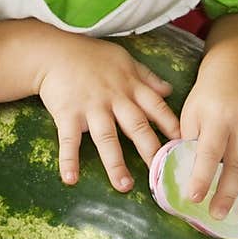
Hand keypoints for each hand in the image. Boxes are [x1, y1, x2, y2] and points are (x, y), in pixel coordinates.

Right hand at [37, 36, 180, 191]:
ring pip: (107, 138)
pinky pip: (69, 140)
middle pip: (136, 126)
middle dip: (150, 150)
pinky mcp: (67, 114)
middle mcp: (114, 99)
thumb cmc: (91, 56)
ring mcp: (91, 108)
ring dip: (115, 163)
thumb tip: (169, 90)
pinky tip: (71, 179)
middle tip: (161, 175)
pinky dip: (69, 160)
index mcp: (130, 86)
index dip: (171, 126)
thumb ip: (147, 77)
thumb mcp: (124, 60)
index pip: (157, 108)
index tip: (183, 146)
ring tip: (124, 186)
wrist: (54, 52)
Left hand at [179, 68, 237, 217]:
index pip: (209, 153)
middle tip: (217, 214)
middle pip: (237, 164)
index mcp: (217, 118)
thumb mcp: (191, 112)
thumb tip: (179, 172)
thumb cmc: (209, 97)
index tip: (193, 198)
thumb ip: (189, 140)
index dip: (202, 177)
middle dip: (227, 193)